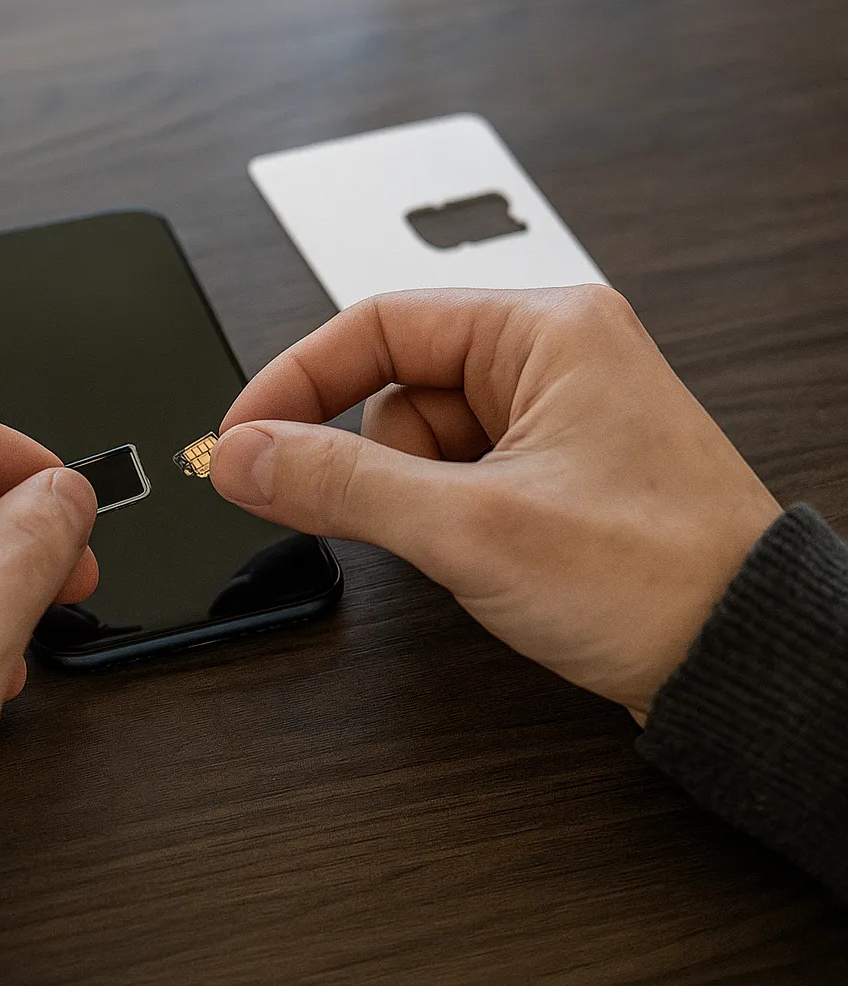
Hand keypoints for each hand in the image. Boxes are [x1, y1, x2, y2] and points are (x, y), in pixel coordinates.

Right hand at [210, 286, 780, 722]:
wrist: (743, 661)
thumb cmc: (659, 578)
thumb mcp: (471, 526)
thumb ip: (341, 483)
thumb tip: (244, 456)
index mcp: (546, 330)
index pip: (376, 324)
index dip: (294, 381)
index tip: (241, 439)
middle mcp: (554, 359)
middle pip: (394, 387)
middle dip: (374, 461)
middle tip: (379, 516)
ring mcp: (556, 419)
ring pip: (420, 442)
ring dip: (414, 497)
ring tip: (474, 545)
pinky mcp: (555, 474)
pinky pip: (457, 477)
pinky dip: (443, 515)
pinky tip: (486, 554)